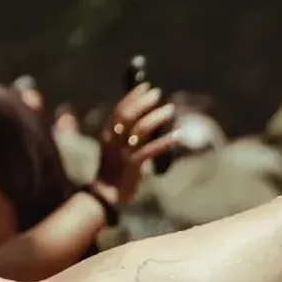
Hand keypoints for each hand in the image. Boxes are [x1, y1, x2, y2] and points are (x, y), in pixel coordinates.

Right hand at [96, 83, 177, 204]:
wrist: (104, 196)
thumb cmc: (112, 171)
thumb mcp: (114, 149)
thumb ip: (125, 133)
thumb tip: (142, 119)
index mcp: (108, 134)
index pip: (119, 110)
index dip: (132, 96)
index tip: (145, 85)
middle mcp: (113, 141)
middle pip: (128, 116)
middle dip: (143, 102)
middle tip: (158, 93)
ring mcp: (123, 153)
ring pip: (140, 130)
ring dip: (156, 118)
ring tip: (169, 110)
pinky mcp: (133, 166)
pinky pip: (150, 150)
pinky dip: (164, 142)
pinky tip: (177, 137)